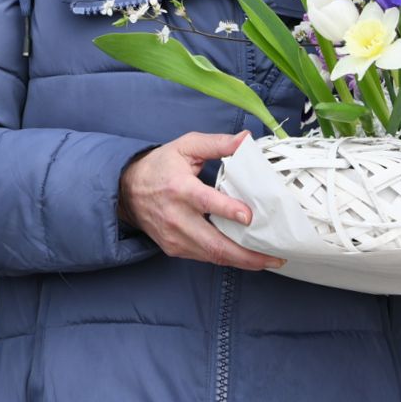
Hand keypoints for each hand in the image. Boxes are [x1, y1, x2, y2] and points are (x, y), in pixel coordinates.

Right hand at [118, 131, 282, 272]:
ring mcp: (174, 236)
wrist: (127, 191)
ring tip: (267, 260)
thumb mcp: (186, 147)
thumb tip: (245, 140)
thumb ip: (217, 144)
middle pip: (213, 243)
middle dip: (246, 254)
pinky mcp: (174, 248)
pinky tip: (246, 257)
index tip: (248, 216)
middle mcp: (176, 217)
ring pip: (212, 256)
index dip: (227, 210)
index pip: (205, 202)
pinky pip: (205, 257)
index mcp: (179, 188)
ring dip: (242, 261)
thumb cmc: (160, 167)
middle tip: (273, 256)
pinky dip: (227, 259)